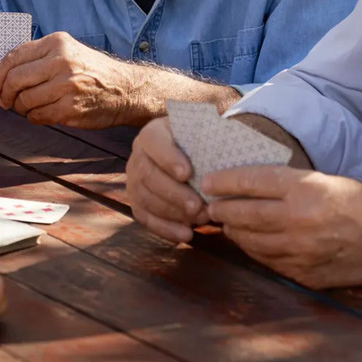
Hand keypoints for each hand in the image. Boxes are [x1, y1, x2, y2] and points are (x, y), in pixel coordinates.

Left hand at [0, 32, 135, 127]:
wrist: (125, 89)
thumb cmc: (91, 71)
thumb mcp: (68, 51)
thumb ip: (38, 57)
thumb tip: (1, 74)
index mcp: (57, 43)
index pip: (14, 57)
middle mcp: (62, 61)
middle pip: (15, 80)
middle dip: (5, 94)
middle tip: (5, 101)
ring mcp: (67, 86)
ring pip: (24, 101)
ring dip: (20, 108)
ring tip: (27, 107)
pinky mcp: (70, 108)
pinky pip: (38, 116)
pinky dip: (34, 117)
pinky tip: (42, 113)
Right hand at [127, 116, 208, 242]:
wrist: (189, 159)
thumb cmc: (199, 145)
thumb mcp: (202, 134)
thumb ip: (210, 134)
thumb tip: (226, 126)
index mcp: (153, 134)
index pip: (154, 142)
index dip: (168, 158)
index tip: (187, 173)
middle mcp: (138, 156)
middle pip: (148, 175)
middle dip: (174, 194)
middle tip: (198, 206)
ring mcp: (134, 181)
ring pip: (145, 199)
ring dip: (173, 213)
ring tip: (199, 220)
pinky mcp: (137, 202)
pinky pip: (145, 218)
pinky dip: (165, 229)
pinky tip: (186, 234)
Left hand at [204, 166, 361, 288]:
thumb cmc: (358, 204)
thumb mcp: (325, 180)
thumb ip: (287, 183)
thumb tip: (247, 182)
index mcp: (306, 190)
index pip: (253, 181)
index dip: (225, 181)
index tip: (209, 181)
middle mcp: (299, 221)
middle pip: (243, 214)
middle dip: (221, 208)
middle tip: (210, 204)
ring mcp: (299, 251)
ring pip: (249, 241)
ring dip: (233, 231)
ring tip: (226, 222)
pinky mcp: (302, 274)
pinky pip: (265, 260)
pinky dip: (252, 249)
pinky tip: (248, 241)